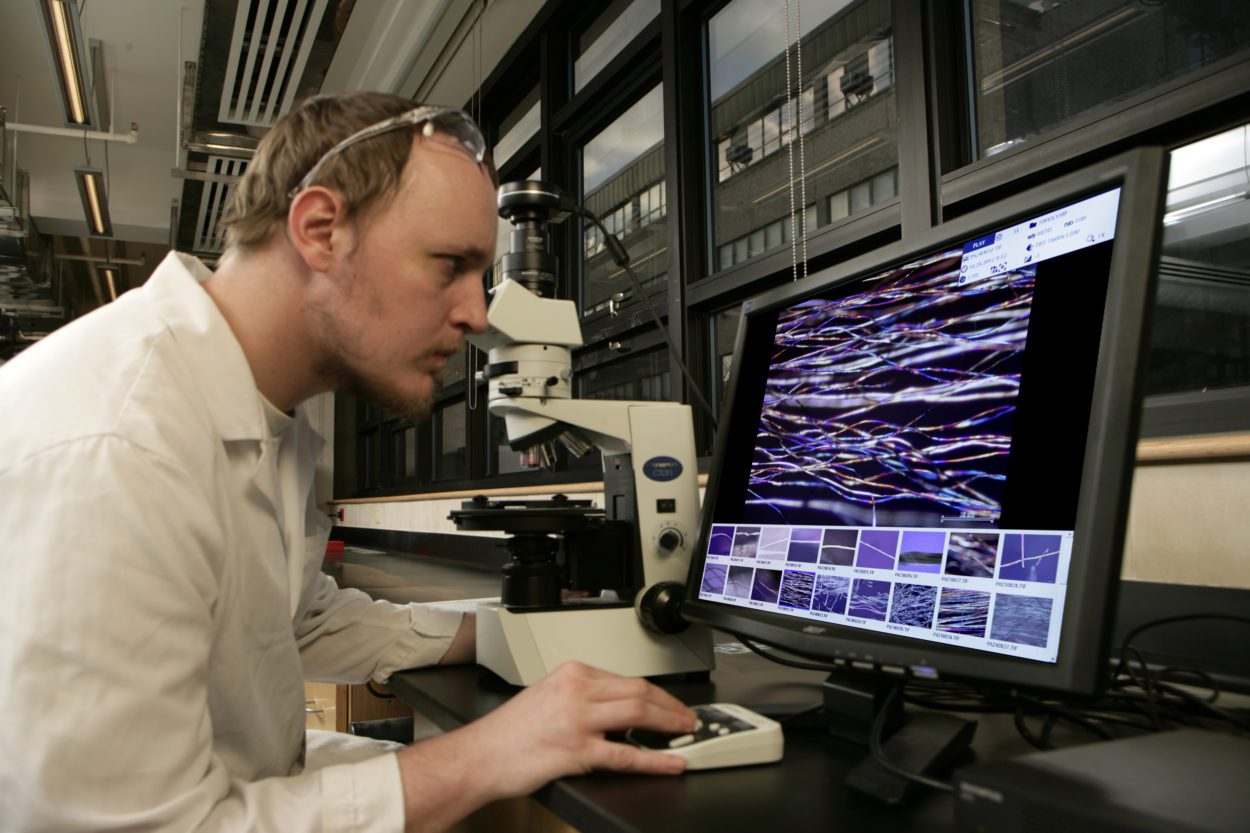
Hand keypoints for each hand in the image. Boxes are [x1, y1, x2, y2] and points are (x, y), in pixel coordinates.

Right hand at [467, 661, 696, 795]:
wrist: (480, 756)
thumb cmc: (509, 732)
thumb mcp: (548, 696)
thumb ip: (582, 697)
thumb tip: (617, 711)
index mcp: (572, 673)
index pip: (626, 679)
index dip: (656, 693)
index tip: (669, 703)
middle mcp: (577, 691)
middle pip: (639, 691)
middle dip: (670, 705)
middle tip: (688, 717)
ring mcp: (579, 720)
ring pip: (638, 713)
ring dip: (670, 724)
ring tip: (687, 733)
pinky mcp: (577, 751)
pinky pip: (626, 754)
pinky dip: (655, 759)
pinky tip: (671, 762)